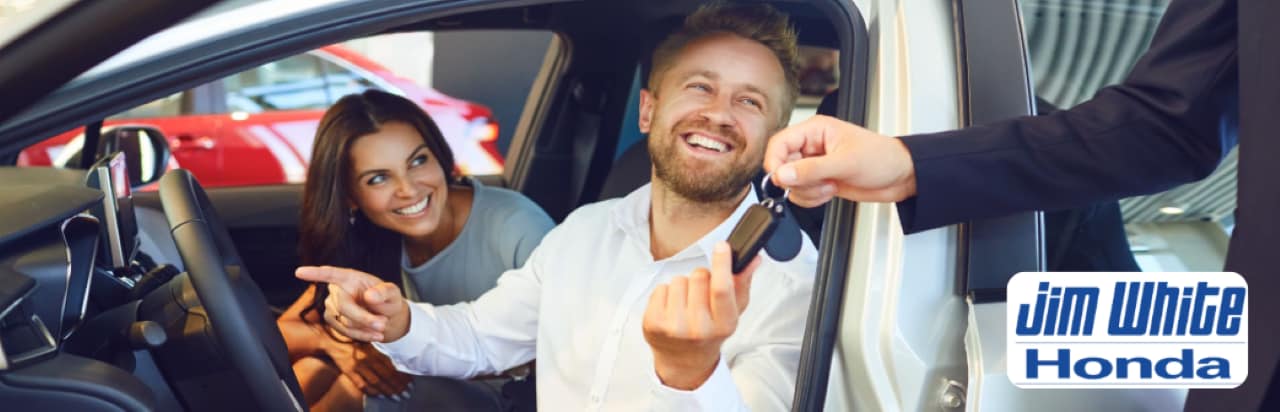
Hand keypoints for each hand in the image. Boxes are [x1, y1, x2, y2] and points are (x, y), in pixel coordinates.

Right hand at [295, 266, 409, 341]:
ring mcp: (331, 306)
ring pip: (345, 322)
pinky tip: (374, 335)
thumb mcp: (393, 293)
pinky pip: (345, 332)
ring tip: (382, 327)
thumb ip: (384, 292)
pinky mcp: (332, 320)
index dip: (315, 273)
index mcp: (350, 277)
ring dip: (366, 328)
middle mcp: (337, 290)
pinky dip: (362, 335)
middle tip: (383, 324)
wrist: (385, 316)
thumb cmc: (387, 300)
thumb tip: (369, 296)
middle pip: (344, 307)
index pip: (330, 274)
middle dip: (364, 318)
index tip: (299, 272)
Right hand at [325, 341, 413, 398]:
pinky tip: (379, 395)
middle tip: (407, 393)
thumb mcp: (369, 342)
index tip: (410, 382)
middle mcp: (368, 359)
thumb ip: (380, 351)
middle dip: (398, 385)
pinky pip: (361, 384)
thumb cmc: (353, 339)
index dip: (401, 375)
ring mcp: (358, 366)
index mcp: (375, 351)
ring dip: (388, 390)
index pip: (392, 366)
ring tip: (397, 397)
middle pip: (386, 375)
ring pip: (376, 381)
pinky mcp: (348, 372)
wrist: (332, 340)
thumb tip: (395, 361)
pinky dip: (371, 390)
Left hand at [642, 242, 760, 389]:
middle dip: (702, 277)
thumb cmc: (710, 332)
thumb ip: (743, 283)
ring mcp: (673, 327)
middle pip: (699, 277)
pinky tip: (672, 308)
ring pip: (679, 280)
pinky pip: (660, 288)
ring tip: (686, 304)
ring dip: (683, 286)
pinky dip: (666, 294)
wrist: (684, 360)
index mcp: (723, 325)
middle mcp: (698, 328)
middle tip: (702, 295)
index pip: (722, 289)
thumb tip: (753, 259)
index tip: (722, 247)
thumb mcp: (733, 312)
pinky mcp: (653, 324)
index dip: (722, 263)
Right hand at [763, 115, 916, 205]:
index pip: (780, 142)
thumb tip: (783, 174)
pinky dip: (812, 198)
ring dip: (807, 191)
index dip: (775, 161)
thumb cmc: (882, 157)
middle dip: (797, 180)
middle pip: (783, 165)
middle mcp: (812, 147)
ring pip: (791, 182)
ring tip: (829, 186)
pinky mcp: (821, 181)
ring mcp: (816, 165)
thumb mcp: (845, 162)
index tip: (779, 178)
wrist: (901, 177)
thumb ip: (811, 169)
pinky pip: (802, 193)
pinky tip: (830, 192)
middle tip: (815, 183)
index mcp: (815, 130)